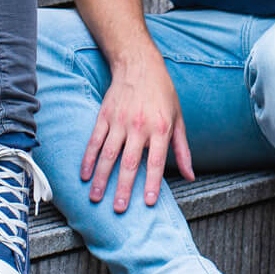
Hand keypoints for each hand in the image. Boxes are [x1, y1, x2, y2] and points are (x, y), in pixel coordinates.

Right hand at [81, 48, 193, 211]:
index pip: (156, 162)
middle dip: (123, 188)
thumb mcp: (178, 119)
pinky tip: (85, 174)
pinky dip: (88, 158)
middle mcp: (139, 126)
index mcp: (160, 128)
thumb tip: (190, 176)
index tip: (148, 203)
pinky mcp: (104, 116)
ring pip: (108, 154)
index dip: (152, 183)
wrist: (139, 64)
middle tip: (119, 209)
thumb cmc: (162, 92)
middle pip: (129, 162)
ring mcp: (119, 121)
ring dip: (102, 178)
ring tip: (96, 197)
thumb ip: (182, 149)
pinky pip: (95, 140)